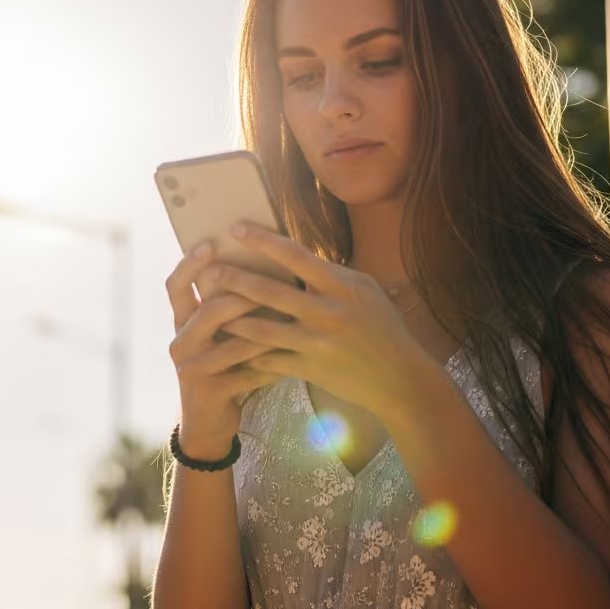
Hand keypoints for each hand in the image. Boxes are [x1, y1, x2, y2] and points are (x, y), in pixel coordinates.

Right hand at [165, 242, 283, 459]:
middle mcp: (181, 343)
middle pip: (204, 311)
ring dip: (262, 330)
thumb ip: (227, 303)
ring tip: (290, 316)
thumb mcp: (217, 333)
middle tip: (267, 281)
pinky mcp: (211, 392)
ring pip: (229, 343)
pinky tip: (295, 357)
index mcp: (181, 322)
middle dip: (237, 294)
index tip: (210, 242)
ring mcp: (192, 369)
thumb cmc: (222, 364)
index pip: (175, 286)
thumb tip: (262, 259)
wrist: (208, 421)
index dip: (189, 264)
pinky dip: (271, 364)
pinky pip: (246, 374)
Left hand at [197, 223, 428, 420]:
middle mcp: (329, 312)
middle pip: (270, 292)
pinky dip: (248, 354)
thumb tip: (296, 257)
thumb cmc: (383, 329)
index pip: (295, 255)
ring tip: (209, 310)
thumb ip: (331, 277)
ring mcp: (318, 343)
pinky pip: (270, 360)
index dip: (262, 241)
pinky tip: (229, 348)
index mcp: (344, 286)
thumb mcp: (364, 292)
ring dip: (232, 319)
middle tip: (210, 271)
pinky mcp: (310, 369)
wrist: (401, 379)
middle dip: (235, 279)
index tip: (236, 229)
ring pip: (262, 329)